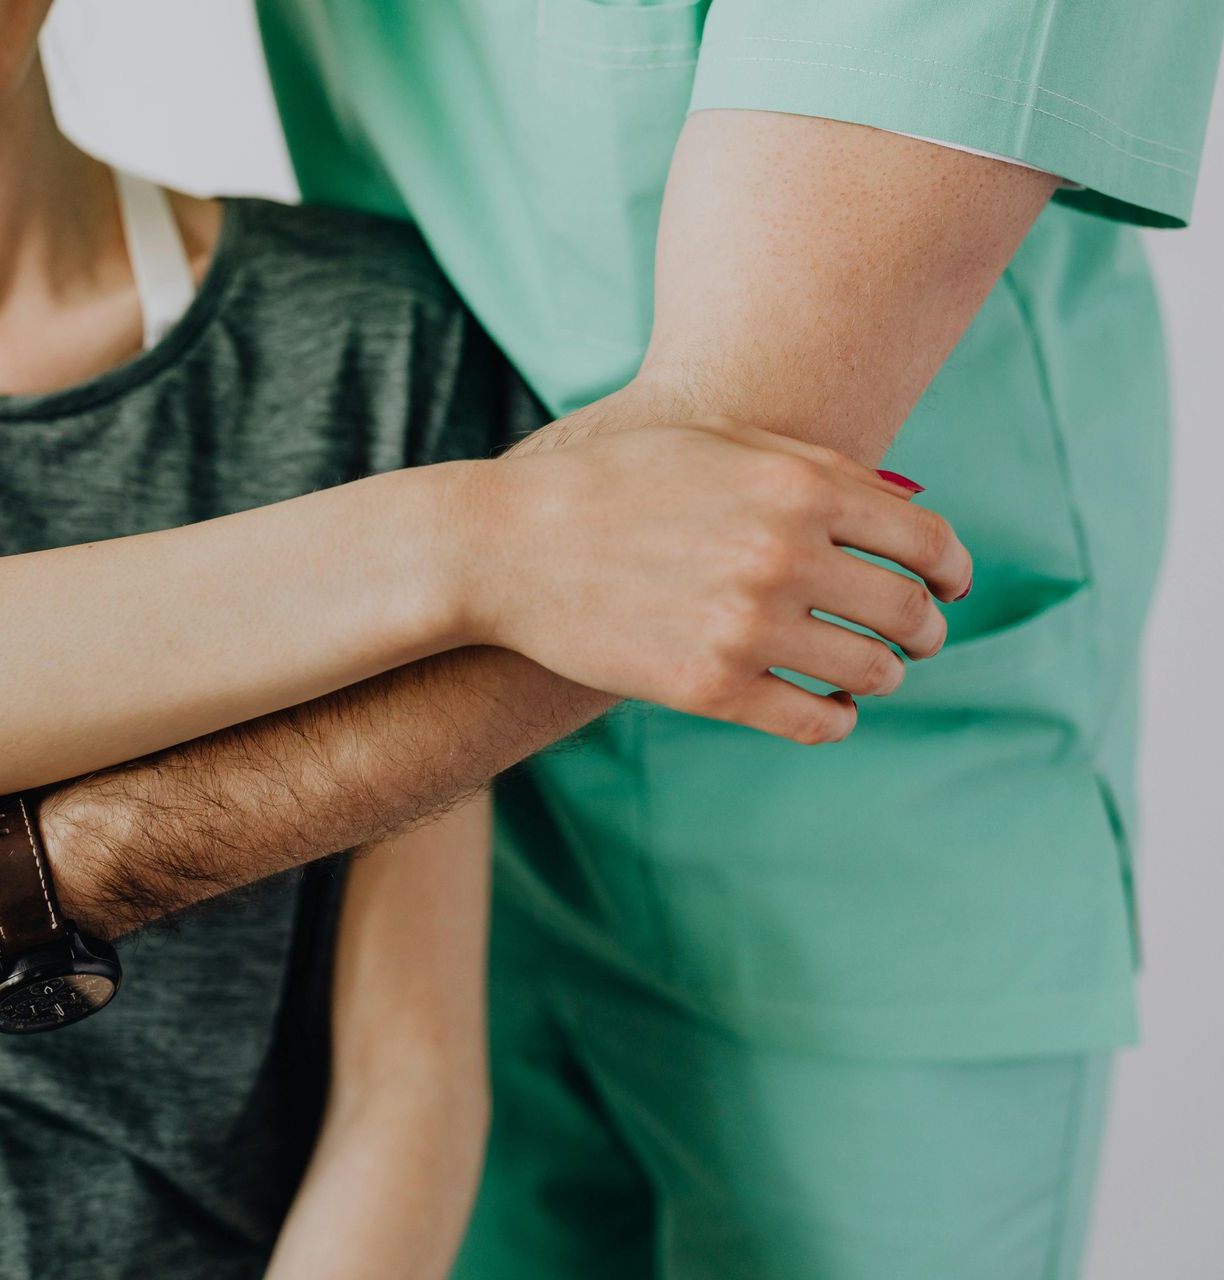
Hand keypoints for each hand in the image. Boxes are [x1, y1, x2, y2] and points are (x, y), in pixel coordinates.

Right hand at [461, 415, 970, 743]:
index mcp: (798, 486)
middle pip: (908, 611)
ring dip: (882, 675)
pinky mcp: (710, 688)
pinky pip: (815, 721)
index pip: (928, 541)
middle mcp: (784, 555)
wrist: (507, 545)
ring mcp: (746, 626)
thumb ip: (816, 469)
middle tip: (914, 637)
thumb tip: (906, 515)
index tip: (948, 586)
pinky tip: (825, 707)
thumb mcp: (718, 444)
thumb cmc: (615, 483)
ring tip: (866, 672)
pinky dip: (836, 719)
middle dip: (924, 629)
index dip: (952, 570)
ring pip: (871, 672)